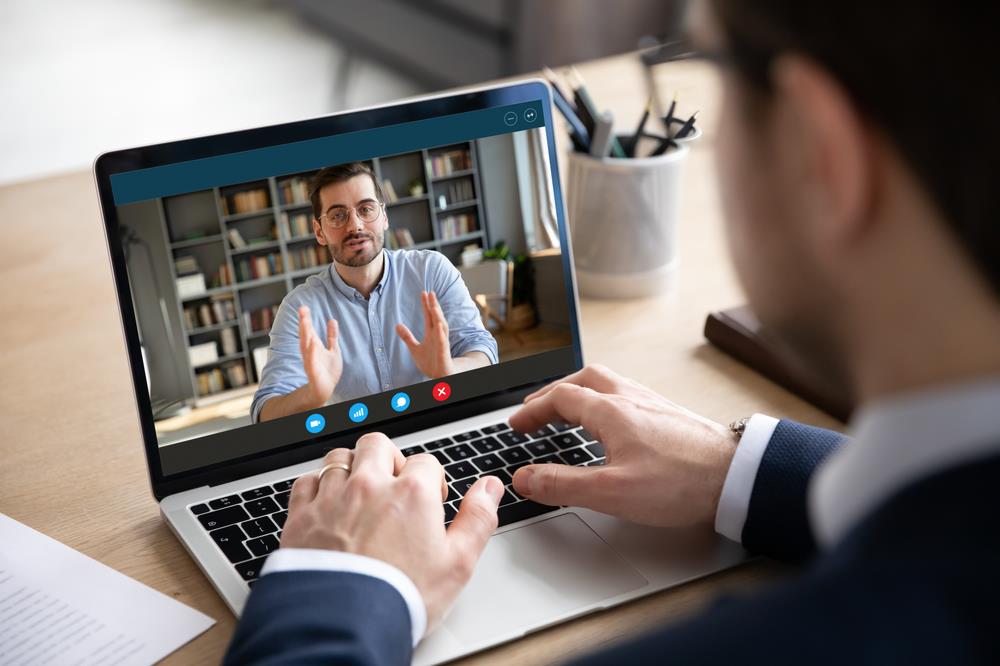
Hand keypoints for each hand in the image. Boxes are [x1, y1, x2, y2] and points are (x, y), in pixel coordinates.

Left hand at [281, 434, 503, 632]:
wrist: (345, 625)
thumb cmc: (401, 597)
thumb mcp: (458, 563)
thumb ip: (478, 518)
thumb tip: (490, 488)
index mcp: (411, 492)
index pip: (426, 462)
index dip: (432, 481)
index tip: (430, 503)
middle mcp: (369, 485)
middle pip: (378, 444)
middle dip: (388, 459)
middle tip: (393, 486)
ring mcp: (331, 498)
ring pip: (340, 458)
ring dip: (352, 468)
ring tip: (360, 494)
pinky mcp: (301, 516)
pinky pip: (306, 481)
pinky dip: (317, 487)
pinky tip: (326, 505)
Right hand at [298, 305, 341, 404]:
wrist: (325, 389)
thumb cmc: (328, 370)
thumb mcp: (333, 350)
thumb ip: (332, 336)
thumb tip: (332, 320)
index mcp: (314, 346)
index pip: (309, 330)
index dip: (306, 319)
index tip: (304, 307)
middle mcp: (310, 352)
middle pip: (306, 335)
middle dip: (304, 323)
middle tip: (302, 309)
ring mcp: (310, 361)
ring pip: (306, 346)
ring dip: (305, 334)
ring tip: (305, 322)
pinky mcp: (313, 371)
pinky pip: (311, 361)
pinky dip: (311, 353)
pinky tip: (312, 343)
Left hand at [396, 291, 453, 378]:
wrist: (439, 377)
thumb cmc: (430, 362)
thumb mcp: (415, 348)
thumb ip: (407, 337)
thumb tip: (397, 325)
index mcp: (432, 334)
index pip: (429, 316)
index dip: (426, 305)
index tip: (424, 293)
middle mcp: (438, 336)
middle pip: (436, 318)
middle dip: (434, 306)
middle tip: (430, 293)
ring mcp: (442, 344)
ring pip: (442, 328)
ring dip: (438, 317)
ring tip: (434, 306)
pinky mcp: (444, 353)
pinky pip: (443, 343)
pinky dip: (441, 335)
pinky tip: (439, 326)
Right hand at [508, 364, 737, 527]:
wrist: (737, 476)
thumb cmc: (681, 483)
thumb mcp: (611, 491)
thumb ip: (562, 484)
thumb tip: (524, 478)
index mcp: (611, 410)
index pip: (559, 398)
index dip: (532, 410)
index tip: (516, 425)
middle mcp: (631, 398)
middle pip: (582, 379)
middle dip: (553, 393)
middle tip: (537, 410)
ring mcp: (653, 403)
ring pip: (606, 382)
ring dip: (579, 391)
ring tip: (568, 410)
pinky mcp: (670, 414)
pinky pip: (626, 393)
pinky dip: (604, 399)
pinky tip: (613, 420)